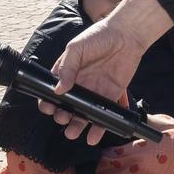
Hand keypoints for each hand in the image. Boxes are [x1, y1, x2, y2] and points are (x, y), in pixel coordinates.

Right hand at [47, 0, 172, 143]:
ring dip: (76, 126)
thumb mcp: (77, 48)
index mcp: (67, 72)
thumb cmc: (99, 36)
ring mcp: (94, 92)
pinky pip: (103, 116)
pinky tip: (92, 138)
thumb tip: (58, 89)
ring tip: (72, 133)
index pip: (53, 90)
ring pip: (82, 115)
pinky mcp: (110, 97)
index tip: (47, 107)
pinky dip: (98, 129)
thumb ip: (67, 68)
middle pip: (66, 106)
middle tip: (62, 118)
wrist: (127, 36)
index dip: (48, 101)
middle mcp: (79, 84)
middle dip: (61, 116)